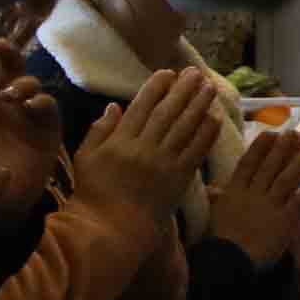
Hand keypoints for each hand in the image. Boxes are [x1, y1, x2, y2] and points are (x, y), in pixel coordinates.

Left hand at [0, 40, 59, 216]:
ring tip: (11, 93)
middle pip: (10, 68)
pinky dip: (42, 103)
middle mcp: (5, 102)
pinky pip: (49, 110)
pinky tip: (32, 105)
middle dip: (6, 54)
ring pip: (31, 84)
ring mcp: (28, 114)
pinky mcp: (49, 130)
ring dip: (22, 83)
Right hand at [76, 66, 233, 225]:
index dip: (156, 88)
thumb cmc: (94, 193)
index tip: (168, 73)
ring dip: (199, 105)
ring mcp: (164, 162)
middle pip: (168, 112)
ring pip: (185, 127)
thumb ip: (99, 130)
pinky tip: (214, 118)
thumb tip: (115, 106)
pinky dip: (206, 132)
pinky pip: (196, 150)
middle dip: (183, 90)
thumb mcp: (85, 158)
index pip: (141, 108)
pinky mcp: (180, 177)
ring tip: (209, 87)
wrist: (112, 227)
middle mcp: (144, 148)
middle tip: (196, 73)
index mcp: (119, 142)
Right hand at [210, 122, 299, 267]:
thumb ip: (217, 197)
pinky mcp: (285, 219)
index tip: (271, 133)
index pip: (248, 163)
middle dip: (284, 147)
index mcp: (234, 190)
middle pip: (270, 166)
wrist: (229, 259)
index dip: (260, 147)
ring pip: (286, 178)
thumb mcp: (213, 213)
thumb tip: (212, 187)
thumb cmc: (219, 238)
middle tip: (296, 132)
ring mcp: (270, 205)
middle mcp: (253, 193)